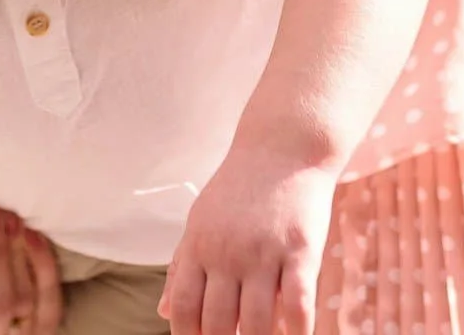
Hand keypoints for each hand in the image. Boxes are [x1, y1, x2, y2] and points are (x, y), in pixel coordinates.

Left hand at [159, 154, 334, 334]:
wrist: (282, 147)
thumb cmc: (239, 189)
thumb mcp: (200, 221)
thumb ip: (181, 266)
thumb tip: (163, 312)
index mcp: (198, 246)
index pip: (183, 307)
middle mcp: (227, 252)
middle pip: (218, 322)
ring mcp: (264, 252)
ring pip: (257, 322)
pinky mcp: (300, 249)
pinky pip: (298, 303)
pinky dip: (297, 332)